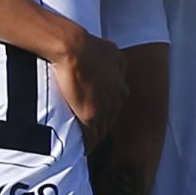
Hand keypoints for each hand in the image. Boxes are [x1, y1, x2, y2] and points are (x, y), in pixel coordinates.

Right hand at [53, 32, 127, 149]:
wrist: (74, 48)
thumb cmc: (86, 44)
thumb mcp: (109, 48)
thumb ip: (114, 57)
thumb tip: (113, 55)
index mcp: (121, 84)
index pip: (116, 103)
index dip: (105, 109)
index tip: (96, 112)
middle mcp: (117, 97)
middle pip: (111, 118)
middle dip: (102, 123)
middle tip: (91, 130)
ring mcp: (105, 109)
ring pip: (103, 129)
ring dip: (96, 135)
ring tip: (87, 143)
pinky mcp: (91, 116)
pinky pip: (91, 137)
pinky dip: (88, 145)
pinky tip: (84, 150)